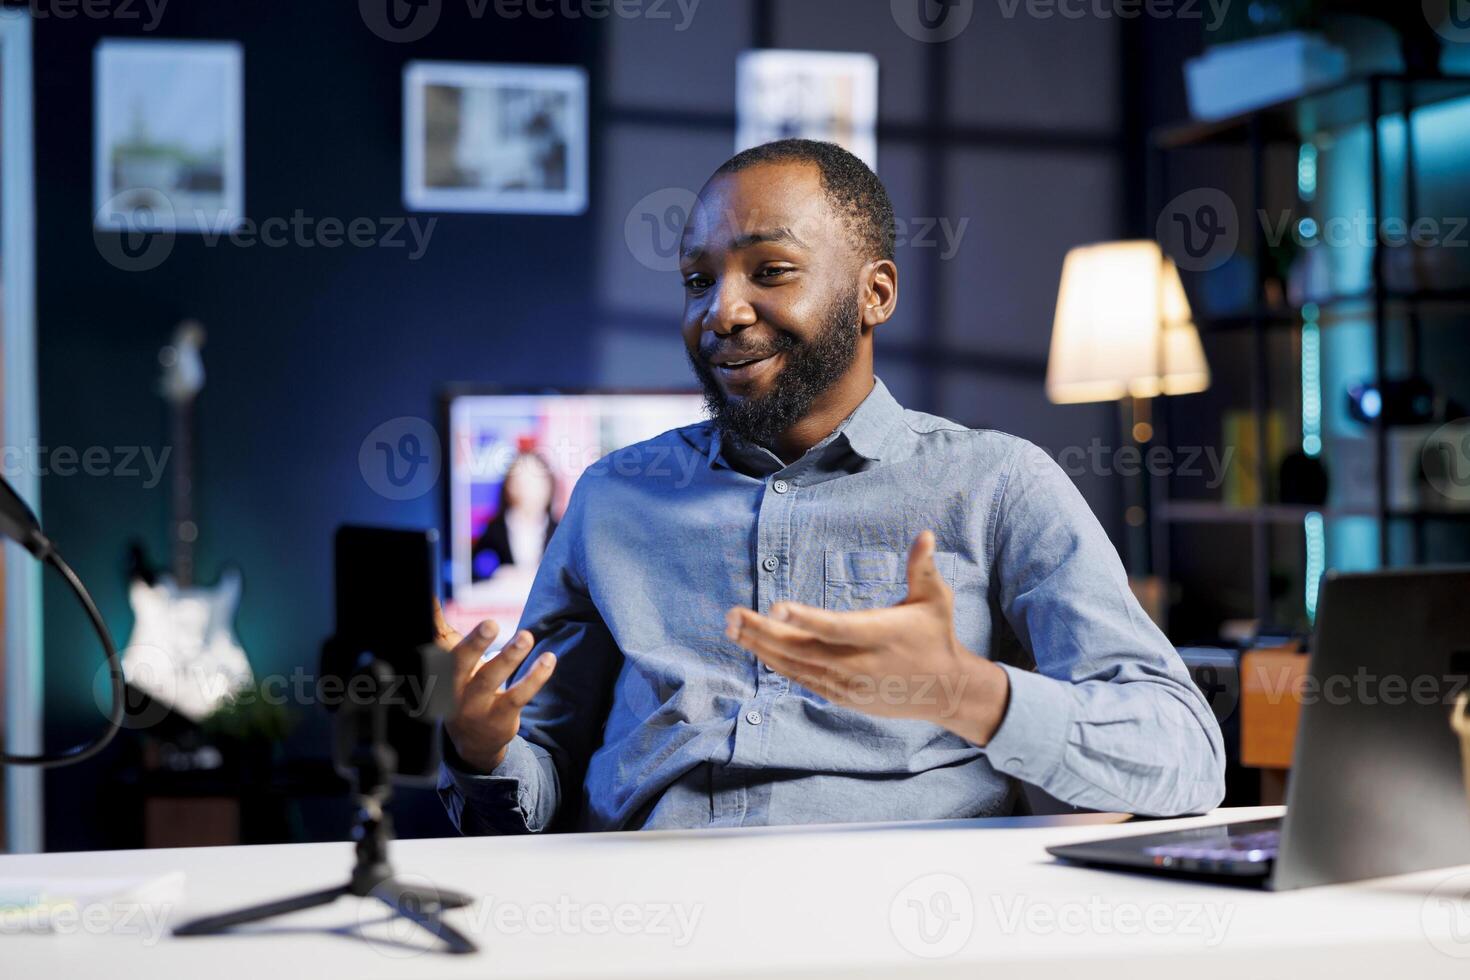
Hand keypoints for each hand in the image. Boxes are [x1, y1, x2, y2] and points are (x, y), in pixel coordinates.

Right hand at [437, 601, 557, 772]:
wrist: (472, 742)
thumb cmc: (461, 687)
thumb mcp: (448, 662)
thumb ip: (440, 629)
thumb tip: (429, 593)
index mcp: (438, 673)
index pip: (434, 652)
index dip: (432, 628)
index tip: (433, 603)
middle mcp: (452, 690)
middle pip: (459, 665)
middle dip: (474, 644)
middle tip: (490, 623)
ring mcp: (476, 707)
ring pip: (490, 680)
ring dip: (509, 657)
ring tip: (526, 636)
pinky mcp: (501, 717)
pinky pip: (519, 695)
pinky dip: (535, 677)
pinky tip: (548, 659)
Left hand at [724, 531, 1009, 745]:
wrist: (945, 690)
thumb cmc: (936, 634)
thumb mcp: (935, 599)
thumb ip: (922, 567)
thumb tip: (925, 533)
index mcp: (881, 634)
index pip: (837, 627)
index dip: (806, 619)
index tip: (775, 606)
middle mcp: (861, 663)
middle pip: (805, 649)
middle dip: (764, 632)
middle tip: (732, 615)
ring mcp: (850, 684)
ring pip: (798, 667)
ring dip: (762, 647)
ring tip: (732, 628)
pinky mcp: (843, 696)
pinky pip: (803, 679)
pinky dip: (779, 664)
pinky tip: (756, 647)